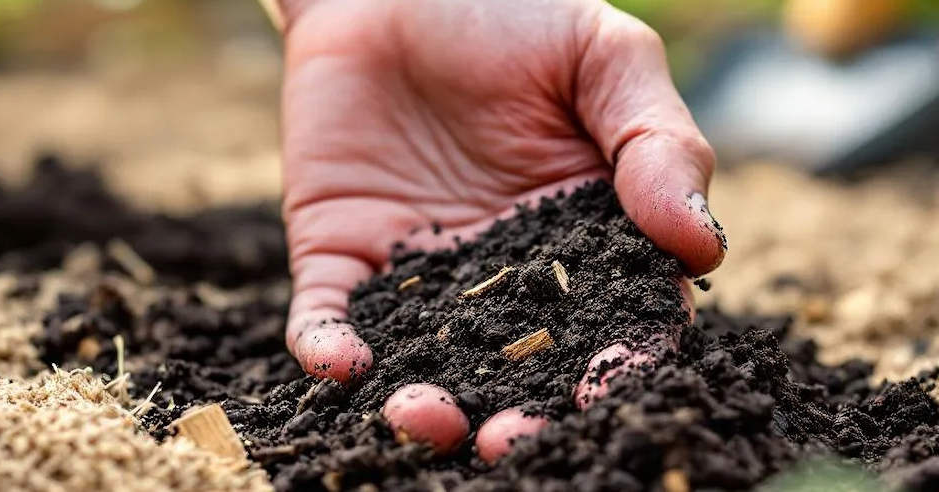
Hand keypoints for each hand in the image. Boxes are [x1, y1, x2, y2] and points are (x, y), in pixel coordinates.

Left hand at [279, 0, 722, 461]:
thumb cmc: (518, 13)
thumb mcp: (607, 60)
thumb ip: (657, 146)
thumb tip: (702, 247)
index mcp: (583, 241)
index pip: (611, 323)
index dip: (612, 365)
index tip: (602, 391)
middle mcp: (501, 274)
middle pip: (514, 367)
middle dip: (512, 414)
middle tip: (504, 442)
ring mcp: (418, 271)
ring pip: (423, 360)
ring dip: (422, 402)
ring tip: (423, 417)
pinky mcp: (342, 254)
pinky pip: (331, 317)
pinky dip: (330, 346)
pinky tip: (343, 362)